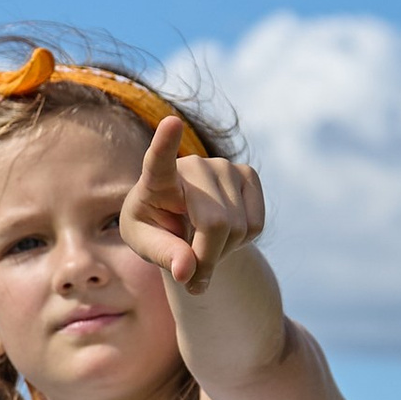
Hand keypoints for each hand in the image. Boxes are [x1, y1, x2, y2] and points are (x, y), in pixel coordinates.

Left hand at [118, 116, 265, 295]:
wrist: (179, 220)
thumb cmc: (154, 229)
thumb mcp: (144, 245)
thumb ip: (163, 256)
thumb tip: (187, 271)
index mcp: (157, 179)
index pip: (159, 160)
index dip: (166, 142)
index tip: (171, 123)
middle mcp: (193, 166)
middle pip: (215, 224)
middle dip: (207, 259)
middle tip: (191, 276)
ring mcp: (224, 167)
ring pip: (238, 228)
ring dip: (221, 253)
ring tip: (202, 245)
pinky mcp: (248, 175)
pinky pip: (255, 225)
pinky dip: (240, 243)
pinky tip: (223, 233)